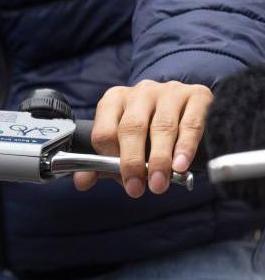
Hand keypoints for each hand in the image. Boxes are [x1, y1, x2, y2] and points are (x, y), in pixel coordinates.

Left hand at [74, 80, 212, 196]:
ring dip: (159, 160)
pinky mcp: (197, 95)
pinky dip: (185, 147)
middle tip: (136, 189)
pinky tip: (181, 166)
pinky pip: (190, 124)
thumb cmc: (149, 131)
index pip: (104, 131)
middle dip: (132, 162)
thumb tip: (82, 183)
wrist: (188, 108)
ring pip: (162, 127)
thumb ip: (101, 163)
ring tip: (158, 184)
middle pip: (131, 128)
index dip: (110, 160)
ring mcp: (169, 91)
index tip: (121, 182)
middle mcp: (140, 92)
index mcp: (114, 101)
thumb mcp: (122, 144)